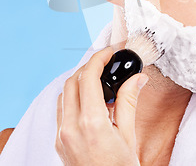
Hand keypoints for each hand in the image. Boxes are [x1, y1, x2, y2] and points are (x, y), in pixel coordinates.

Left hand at [55, 47, 148, 165]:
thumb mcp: (129, 136)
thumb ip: (129, 102)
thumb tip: (136, 78)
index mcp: (91, 123)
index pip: (88, 77)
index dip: (99, 58)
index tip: (109, 52)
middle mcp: (70, 127)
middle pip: (72, 82)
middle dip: (88, 67)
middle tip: (106, 63)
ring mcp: (61, 136)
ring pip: (63, 95)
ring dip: (78, 82)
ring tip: (100, 82)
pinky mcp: (58, 142)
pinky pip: (61, 110)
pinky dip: (73, 98)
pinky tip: (90, 103)